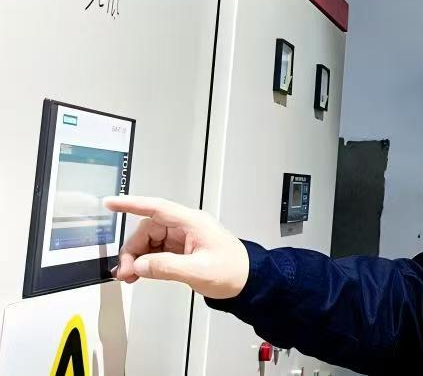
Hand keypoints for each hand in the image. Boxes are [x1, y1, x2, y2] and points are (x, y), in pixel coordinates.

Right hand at [104, 196, 249, 299]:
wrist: (249, 281)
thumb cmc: (233, 271)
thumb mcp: (198, 271)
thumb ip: (166, 267)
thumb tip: (140, 265)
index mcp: (193, 223)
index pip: (157, 208)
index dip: (132, 204)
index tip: (111, 203)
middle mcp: (186, 227)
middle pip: (148, 229)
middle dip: (133, 249)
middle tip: (126, 271)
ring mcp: (184, 238)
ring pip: (150, 241)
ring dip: (137, 257)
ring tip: (131, 276)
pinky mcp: (182, 250)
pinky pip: (157, 251)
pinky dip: (146, 262)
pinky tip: (140, 274)